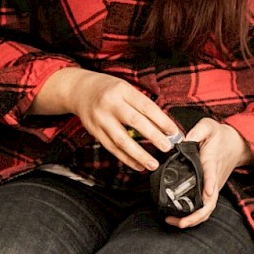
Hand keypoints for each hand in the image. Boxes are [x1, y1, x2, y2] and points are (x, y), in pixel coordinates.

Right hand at [30, 67, 179, 171]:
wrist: (79, 90)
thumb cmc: (108, 89)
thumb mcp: (125, 88)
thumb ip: (141, 104)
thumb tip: (163, 125)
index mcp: (122, 90)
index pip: (146, 106)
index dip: (162, 120)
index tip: (174, 132)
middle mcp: (110, 104)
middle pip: (135, 122)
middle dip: (153, 137)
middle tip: (167, 147)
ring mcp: (100, 119)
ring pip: (122, 140)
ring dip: (139, 154)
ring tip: (153, 164)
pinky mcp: (94, 131)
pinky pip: (112, 148)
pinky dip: (126, 159)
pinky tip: (138, 165)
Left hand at [164, 118, 252, 228]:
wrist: (237, 144)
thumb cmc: (220, 136)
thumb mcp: (209, 126)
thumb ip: (197, 131)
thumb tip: (182, 141)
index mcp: (212, 162)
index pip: (212, 174)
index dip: (210, 183)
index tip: (208, 191)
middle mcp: (214, 179)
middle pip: (210, 202)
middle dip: (196, 215)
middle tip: (180, 221)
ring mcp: (214, 187)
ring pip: (207, 209)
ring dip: (193, 220)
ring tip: (174, 222)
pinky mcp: (211, 191)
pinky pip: (204, 208)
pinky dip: (193, 217)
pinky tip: (179, 219)